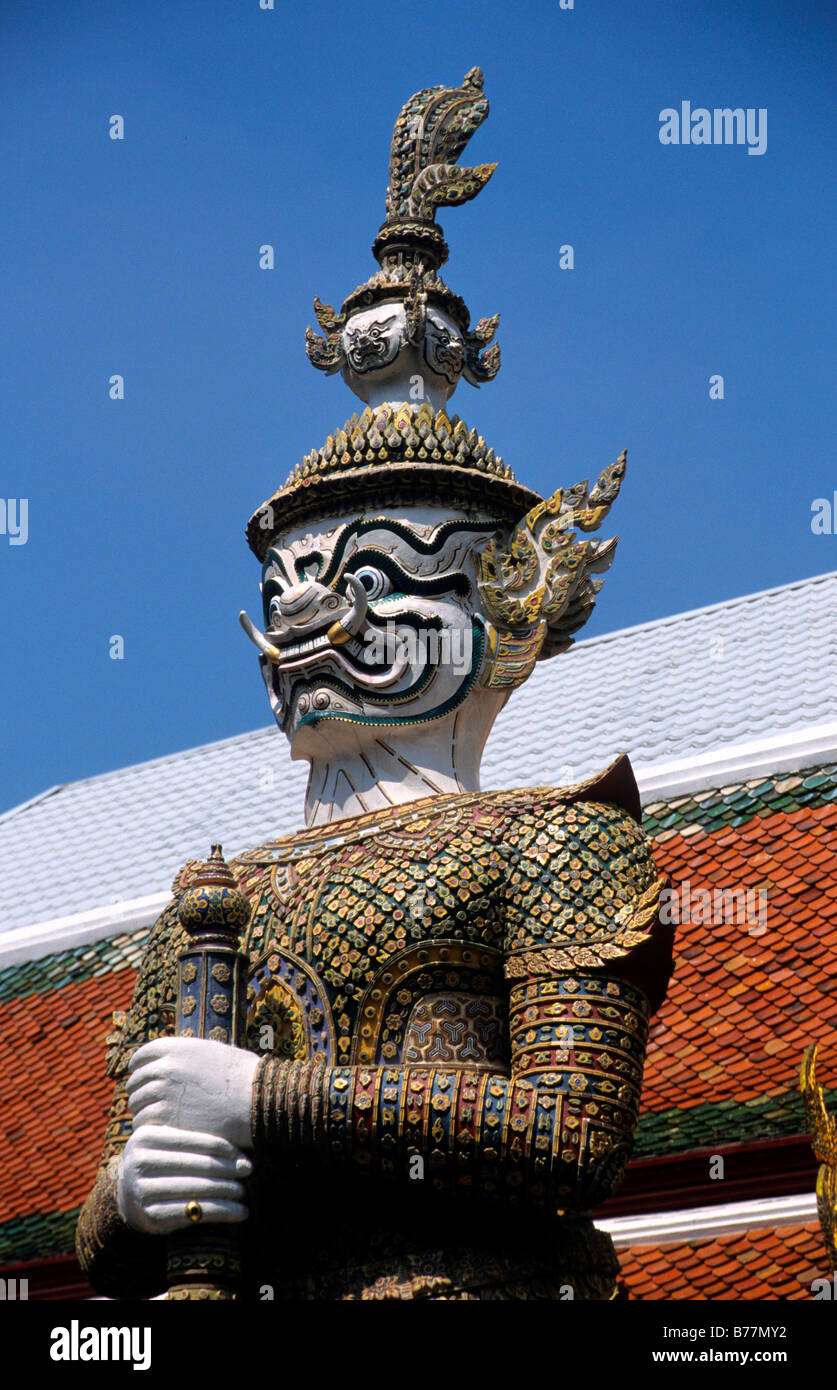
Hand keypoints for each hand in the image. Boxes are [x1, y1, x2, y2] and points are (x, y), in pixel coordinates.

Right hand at [117, 1125, 251, 1234]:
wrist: (127, 1196)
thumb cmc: (159, 1164)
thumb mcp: (166, 1145)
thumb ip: (192, 1140)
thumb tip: (241, 1146)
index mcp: (146, 1136)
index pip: (194, 1140)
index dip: (223, 1148)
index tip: (243, 1155)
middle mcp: (140, 1162)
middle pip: (197, 1165)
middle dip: (228, 1169)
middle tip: (249, 1170)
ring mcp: (142, 1190)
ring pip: (198, 1189)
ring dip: (227, 1191)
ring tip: (244, 1191)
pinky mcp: (150, 1216)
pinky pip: (194, 1212)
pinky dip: (222, 1212)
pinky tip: (240, 1212)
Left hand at [126, 1036, 259, 1149]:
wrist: (256, 1100)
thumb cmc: (244, 1077)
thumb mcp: (215, 1053)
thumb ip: (189, 1056)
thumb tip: (177, 1060)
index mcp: (176, 1048)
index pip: (142, 1055)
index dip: (138, 1066)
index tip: (138, 1075)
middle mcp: (165, 1067)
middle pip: (136, 1080)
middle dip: (139, 1090)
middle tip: (144, 1100)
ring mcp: (163, 1092)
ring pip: (137, 1103)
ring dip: (143, 1110)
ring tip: (152, 1117)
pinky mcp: (166, 1118)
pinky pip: (143, 1123)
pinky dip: (148, 1128)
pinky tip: (158, 1131)